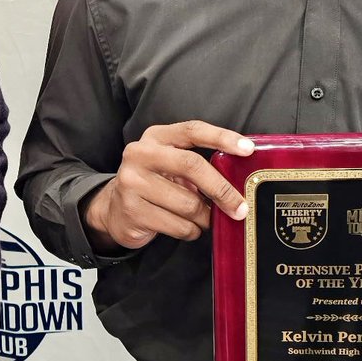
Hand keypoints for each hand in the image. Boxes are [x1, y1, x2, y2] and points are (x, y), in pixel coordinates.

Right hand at [82, 121, 252, 251]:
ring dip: (204, 217)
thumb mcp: (170, 165)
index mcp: (155, 137)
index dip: (222, 137)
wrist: (113, 209)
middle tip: (240, 208)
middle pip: (192, 166)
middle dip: (222, 189)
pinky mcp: (132, 210)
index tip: (248, 149)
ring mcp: (132, 183)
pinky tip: (184, 226)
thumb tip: (239, 180)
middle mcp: (139, 155)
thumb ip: (197, 165)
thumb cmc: (154, 184)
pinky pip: (179, 226)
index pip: (192, 130)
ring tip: (202, 218)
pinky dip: (191, 230)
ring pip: (188, 204)